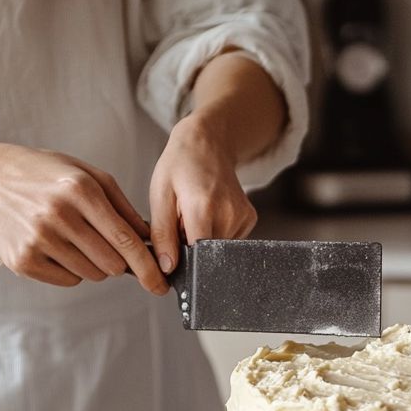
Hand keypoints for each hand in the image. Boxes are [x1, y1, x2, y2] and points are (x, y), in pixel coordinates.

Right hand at [0, 144, 167, 293]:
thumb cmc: (43, 175)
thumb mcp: (86, 175)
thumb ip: (122, 207)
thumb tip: (150, 240)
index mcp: (80, 190)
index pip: (125, 240)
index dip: (148, 267)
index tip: (161, 284)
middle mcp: (59, 214)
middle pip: (112, 264)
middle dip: (117, 260)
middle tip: (101, 243)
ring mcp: (38, 239)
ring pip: (92, 274)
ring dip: (92, 264)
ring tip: (72, 238)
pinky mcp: (22, 260)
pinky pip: (68, 280)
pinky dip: (70, 270)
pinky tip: (55, 246)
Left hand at [148, 113, 256, 274]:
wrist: (208, 142)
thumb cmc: (180, 164)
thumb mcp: (160, 194)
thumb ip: (162, 234)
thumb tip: (168, 267)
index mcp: (203, 207)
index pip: (195, 255)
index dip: (180, 256)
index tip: (172, 243)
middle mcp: (229, 214)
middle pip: (206, 253)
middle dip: (190, 244)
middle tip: (181, 220)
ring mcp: (243, 217)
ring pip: (217, 248)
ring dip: (202, 238)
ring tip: (195, 214)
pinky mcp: (250, 219)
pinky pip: (228, 240)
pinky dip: (215, 232)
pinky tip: (209, 213)